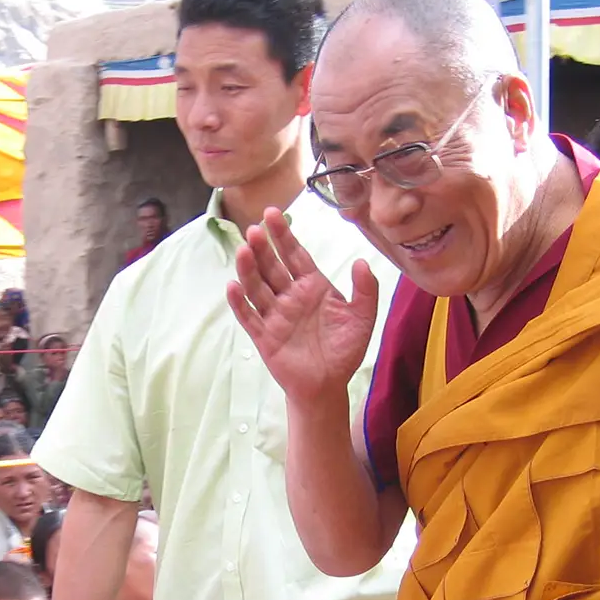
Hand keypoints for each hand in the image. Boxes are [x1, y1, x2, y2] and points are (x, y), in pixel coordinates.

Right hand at [227, 207, 378, 404]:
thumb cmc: (344, 350)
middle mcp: (289, 296)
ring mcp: (275, 315)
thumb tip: (362, 262)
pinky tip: (233, 287)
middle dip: (263, 248)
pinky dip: (240, 303)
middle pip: (272, 266)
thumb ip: (366, 290)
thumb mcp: (363, 318)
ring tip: (243, 249)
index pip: (294, 254)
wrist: (329, 385)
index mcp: (311, 286)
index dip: (283, 235)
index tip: (272, 213)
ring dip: (249, 269)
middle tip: (255, 228)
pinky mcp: (264, 337)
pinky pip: (249, 317)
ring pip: (258, 287)